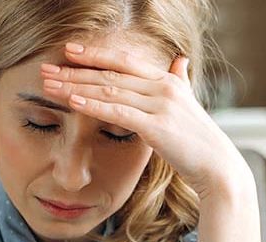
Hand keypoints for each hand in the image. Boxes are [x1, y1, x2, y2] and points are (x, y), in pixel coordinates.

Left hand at [40, 42, 252, 202]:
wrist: (218, 167)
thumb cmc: (198, 141)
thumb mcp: (188, 104)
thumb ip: (180, 80)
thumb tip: (181, 59)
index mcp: (167, 80)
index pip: (124, 60)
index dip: (95, 54)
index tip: (69, 50)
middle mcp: (163, 87)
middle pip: (110, 74)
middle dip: (75, 72)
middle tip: (46, 69)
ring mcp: (160, 105)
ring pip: (109, 90)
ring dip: (75, 87)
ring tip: (49, 85)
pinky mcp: (156, 127)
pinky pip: (118, 112)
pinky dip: (93, 105)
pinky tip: (72, 101)